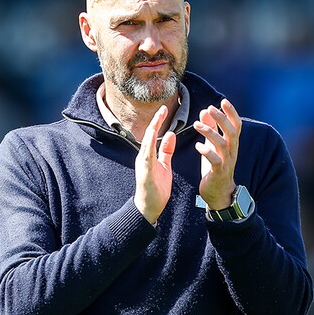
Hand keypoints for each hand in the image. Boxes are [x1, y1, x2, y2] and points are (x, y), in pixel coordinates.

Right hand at [134, 105, 176, 223]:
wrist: (149, 207)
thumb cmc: (156, 187)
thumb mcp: (164, 165)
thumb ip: (166, 150)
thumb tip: (170, 134)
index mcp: (149, 155)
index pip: (155, 135)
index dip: (159, 122)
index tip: (165, 109)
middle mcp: (144, 157)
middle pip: (149, 135)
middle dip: (156, 121)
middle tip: (163, 107)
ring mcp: (143, 164)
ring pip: (147, 144)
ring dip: (152, 130)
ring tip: (158, 117)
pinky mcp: (144, 172)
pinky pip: (147, 157)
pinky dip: (149, 145)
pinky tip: (153, 137)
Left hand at [194, 99, 240, 209]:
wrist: (219, 192)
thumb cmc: (216, 166)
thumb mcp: (213, 145)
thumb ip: (211, 128)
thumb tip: (205, 110)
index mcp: (232, 144)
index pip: (236, 125)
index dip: (232, 113)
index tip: (224, 101)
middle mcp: (232, 151)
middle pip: (231, 132)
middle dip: (221, 119)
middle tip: (210, 108)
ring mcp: (226, 162)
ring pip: (222, 144)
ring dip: (210, 132)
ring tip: (196, 124)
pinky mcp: (218, 172)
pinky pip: (215, 161)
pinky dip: (207, 152)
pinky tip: (197, 146)